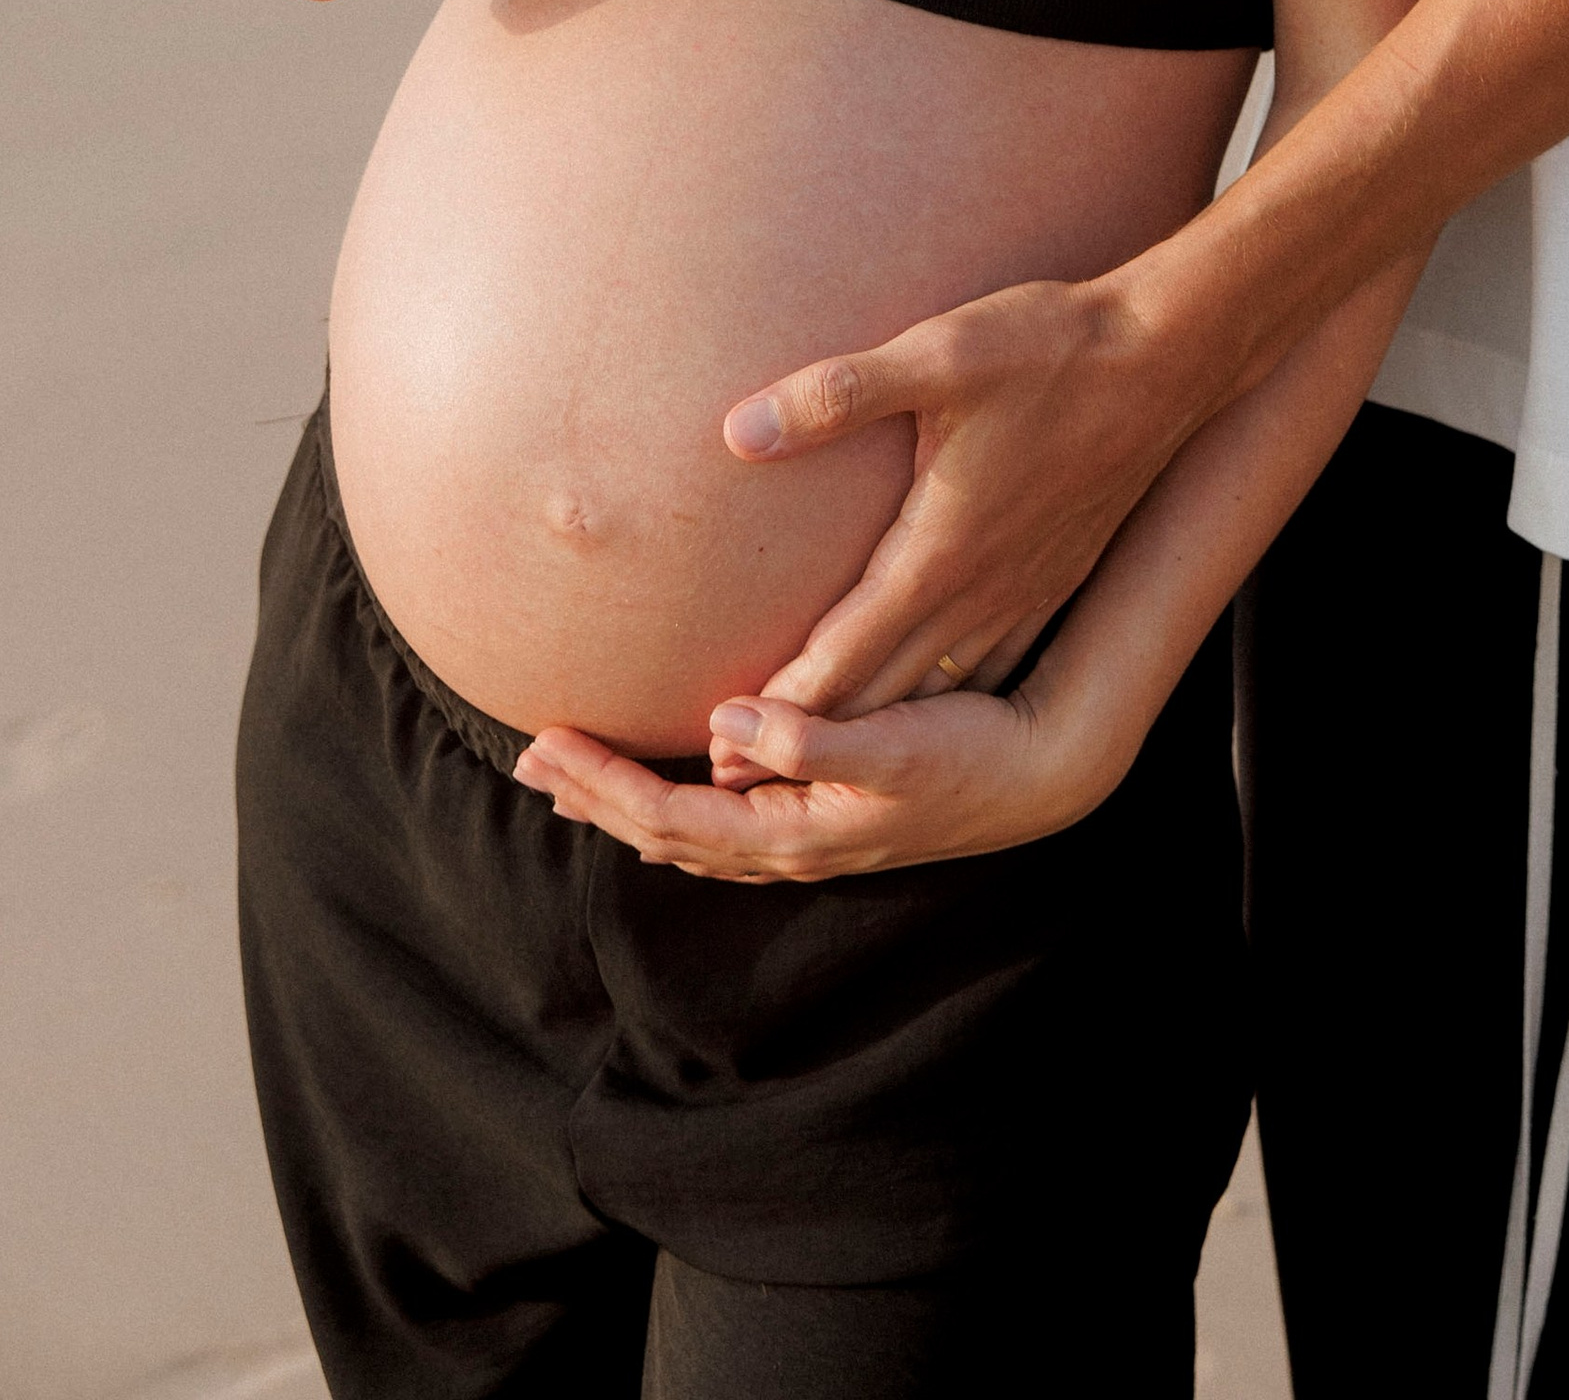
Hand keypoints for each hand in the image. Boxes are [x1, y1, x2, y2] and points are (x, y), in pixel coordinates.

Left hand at [509, 674, 1113, 881]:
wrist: (1041, 775)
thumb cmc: (973, 754)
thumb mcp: (898, 743)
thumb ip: (813, 738)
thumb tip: (725, 724)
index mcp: (793, 832)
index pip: (668, 817)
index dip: (602, 782)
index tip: (543, 740)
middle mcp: (790, 845)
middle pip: (664, 833)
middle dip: (595, 795)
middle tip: (527, 754)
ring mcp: (808, 835)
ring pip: (691, 831)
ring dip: (628, 802)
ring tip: (577, 774)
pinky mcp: (828, 811)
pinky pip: (726, 816)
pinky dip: (679, 799)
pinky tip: (681, 770)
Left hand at [718, 274, 1203, 716]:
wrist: (1169, 354)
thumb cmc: (1049, 348)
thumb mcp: (936, 356)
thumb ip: (835, 394)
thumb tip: (738, 431)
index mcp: (942, 551)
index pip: (846, 654)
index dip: (783, 708)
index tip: (727, 751)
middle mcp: (984, 589)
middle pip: (884, 689)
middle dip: (812, 737)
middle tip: (744, 775)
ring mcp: (1027, 588)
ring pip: (936, 683)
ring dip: (874, 722)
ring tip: (819, 751)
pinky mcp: (1057, 572)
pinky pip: (988, 659)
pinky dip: (940, 692)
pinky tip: (926, 694)